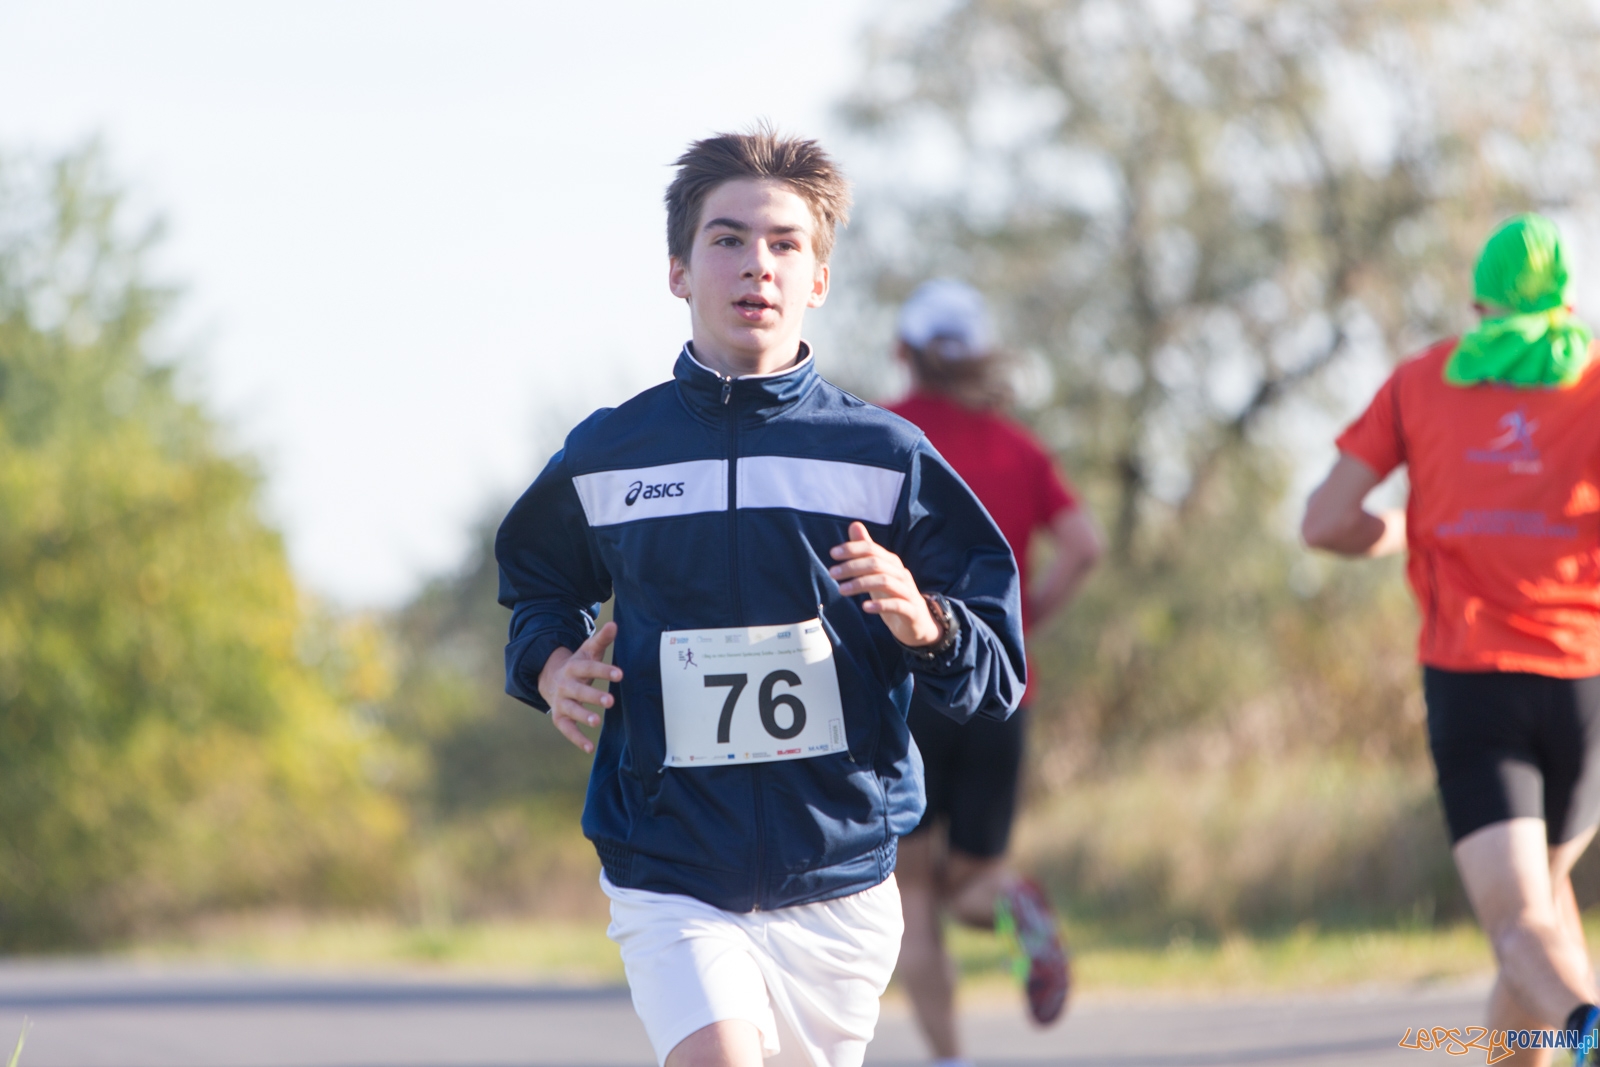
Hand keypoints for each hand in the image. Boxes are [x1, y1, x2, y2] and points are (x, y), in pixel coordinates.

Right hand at [537, 621, 621, 753]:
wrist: (549, 678)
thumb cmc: (577, 665)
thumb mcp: (588, 651)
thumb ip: (602, 639)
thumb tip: (615, 624)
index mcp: (573, 667)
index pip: (589, 668)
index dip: (604, 671)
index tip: (620, 674)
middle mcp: (564, 685)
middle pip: (579, 690)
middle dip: (593, 696)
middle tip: (610, 701)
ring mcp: (560, 702)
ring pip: (571, 709)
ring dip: (583, 715)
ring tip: (598, 721)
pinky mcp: (559, 717)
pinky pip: (567, 729)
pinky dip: (577, 739)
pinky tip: (590, 748)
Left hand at [829, 521, 941, 646]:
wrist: (918, 622)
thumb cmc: (894, 595)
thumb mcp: (877, 573)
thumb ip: (867, 550)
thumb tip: (854, 524)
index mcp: (892, 563)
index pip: (872, 549)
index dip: (853, 549)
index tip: (833, 554)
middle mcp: (901, 574)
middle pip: (877, 564)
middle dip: (852, 566)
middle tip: (832, 573)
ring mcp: (908, 592)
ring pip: (885, 582)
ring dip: (861, 584)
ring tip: (841, 590)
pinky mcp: (911, 611)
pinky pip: (897, 605)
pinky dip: (880, 605)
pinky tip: (865, 607)